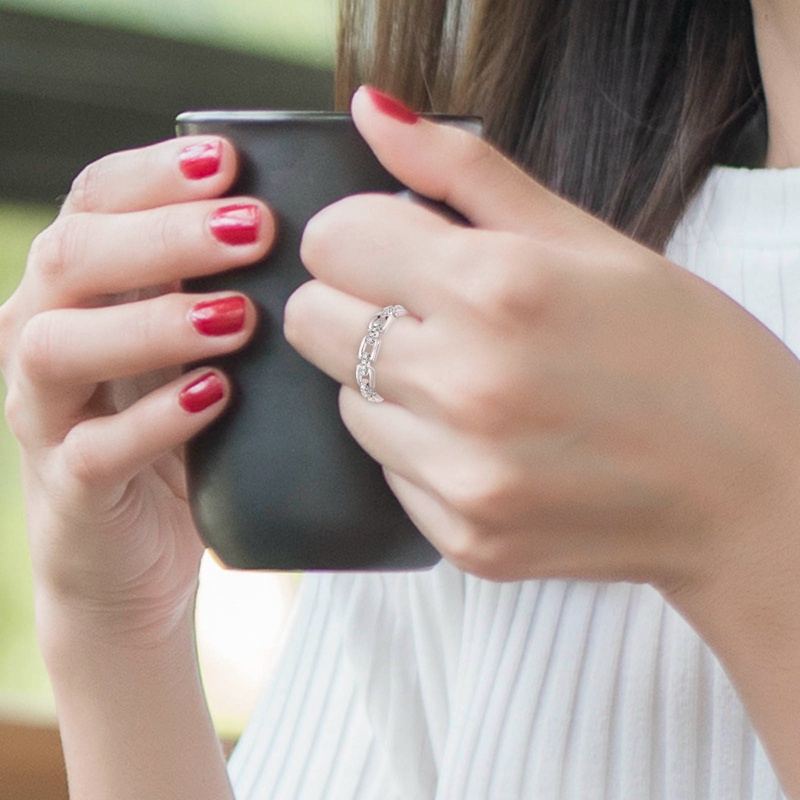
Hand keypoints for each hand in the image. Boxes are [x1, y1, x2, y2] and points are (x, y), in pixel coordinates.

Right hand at [0, 138, 272, 647]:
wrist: (130, 551)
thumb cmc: (176, 433)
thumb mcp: (192, 350)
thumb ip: (219, 293)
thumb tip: (310, 235)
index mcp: (77, 290)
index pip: (95, 203)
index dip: (154, 175)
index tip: (228, 161)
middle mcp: (44, 334)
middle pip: (72, 257)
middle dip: (163, 234)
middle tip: (254, 228)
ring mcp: (46, 413)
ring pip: (59, 345)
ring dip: (152, 322)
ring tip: (237, 316)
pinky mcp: (71, 485)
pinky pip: (94, 446)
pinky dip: (157, 419)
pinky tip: (217, 397)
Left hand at [288, 86, 799, 596]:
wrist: (751, 488)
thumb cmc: (685, 353)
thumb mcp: (589, 239)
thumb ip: (465, 172)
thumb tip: (373, 115)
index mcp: (498, 288)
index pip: (331, 240)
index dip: (359, 234)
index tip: (398, 245)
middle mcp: (468, 386)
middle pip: (312, 322)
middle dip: (356, 303)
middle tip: (430, 312)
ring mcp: (463, 476)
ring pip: (344, 402)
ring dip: (392, 382)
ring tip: (477, 383)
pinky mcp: (465, 540)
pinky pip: (390, 472)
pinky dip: (422, 449)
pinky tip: (492, 442)